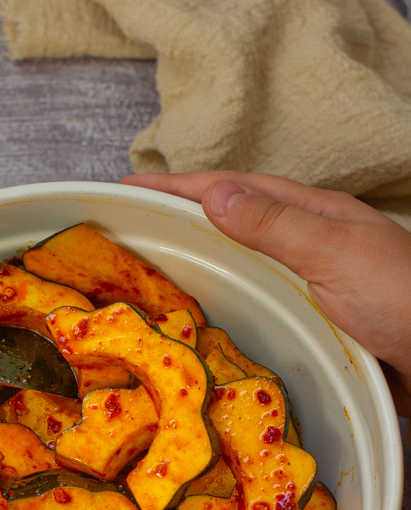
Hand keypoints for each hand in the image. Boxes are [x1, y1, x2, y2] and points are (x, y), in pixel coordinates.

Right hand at [123, 171, 410, 415]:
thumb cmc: (402, 298)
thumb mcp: (335, 252)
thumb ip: (276, 226)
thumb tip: (213, 195)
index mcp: (311, 216)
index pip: (232, 190)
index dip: (178, 187)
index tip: (128, 185)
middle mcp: (306, 245)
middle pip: (230, 224)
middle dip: (178, 221)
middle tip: (127, 230)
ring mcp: (308, 285)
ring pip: (239, 266)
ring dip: (195, 264)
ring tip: (150, 273)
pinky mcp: (310, 324)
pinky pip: (253, 306)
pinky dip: (220, 305)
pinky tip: (203, 321)